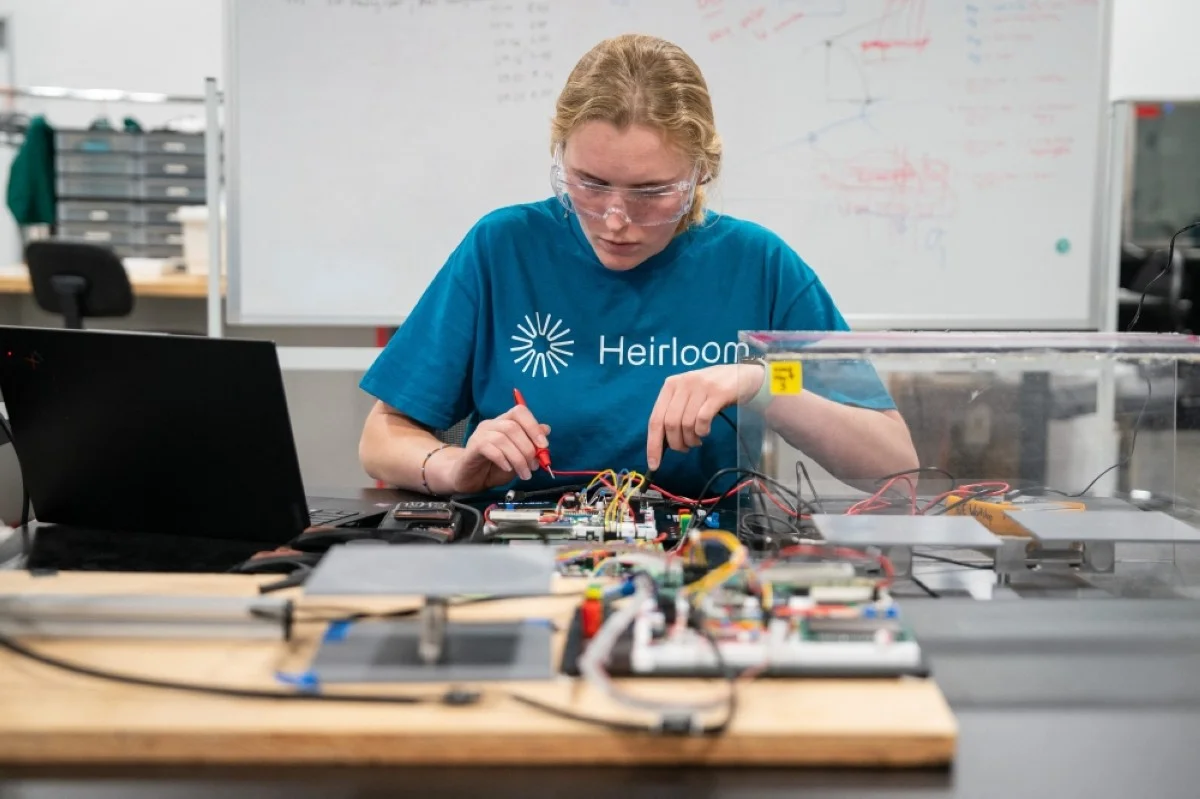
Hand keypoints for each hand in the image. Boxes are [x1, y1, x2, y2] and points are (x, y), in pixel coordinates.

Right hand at [442, 404, 550, 493]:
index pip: (519, 412)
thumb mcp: (518, 456)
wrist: (470, 478)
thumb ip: (531, 444)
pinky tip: (508, 469)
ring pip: (502, 438)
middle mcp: (491, 424)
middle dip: (527, 448)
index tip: (544, 445)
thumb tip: (546, 429)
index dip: (533, 426)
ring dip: (518, 458)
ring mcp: (480, 434)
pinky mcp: (472, 447)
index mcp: (504, 422)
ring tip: (524, 473)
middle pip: (513, 426)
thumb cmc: (495, 466)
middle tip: (534, 466)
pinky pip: (489, 448)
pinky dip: (503, 459)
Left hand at [646, 363, 764, 469]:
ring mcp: (700, 387)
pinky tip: (706, 432)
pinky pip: (702, 420)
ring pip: (685, 424)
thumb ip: (676, 411)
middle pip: (669, 424)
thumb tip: (663, 442)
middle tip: (685, 448)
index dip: (653, 444)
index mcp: (671, 385)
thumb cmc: (714, 388)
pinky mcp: (718, 393)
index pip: (655, 419)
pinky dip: (702, 431)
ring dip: (691, 440)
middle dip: (676, 443)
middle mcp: (683, 384)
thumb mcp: (691, 394)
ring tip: (697, 440)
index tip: (654, 464)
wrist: (745, 374)